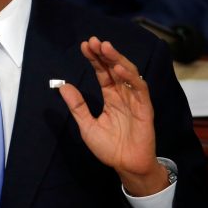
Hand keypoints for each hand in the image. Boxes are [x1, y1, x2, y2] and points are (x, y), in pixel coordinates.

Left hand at [58, 36, 166, 195]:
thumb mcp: (87, 125)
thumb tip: (63, 86)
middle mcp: (123, 95)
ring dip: (117, 59)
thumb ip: (77, 106)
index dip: (94, 59)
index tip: (84, 46)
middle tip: (93, 41)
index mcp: (111, 97)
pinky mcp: (145, 108)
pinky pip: (139, 89)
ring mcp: (135, 100)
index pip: (102, 72)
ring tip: (105, 48)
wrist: (126, 166)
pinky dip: (130, 77)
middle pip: (114, 68)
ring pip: (128, 74)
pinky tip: (119, 68)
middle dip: (104, 54)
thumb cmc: (109, 148)